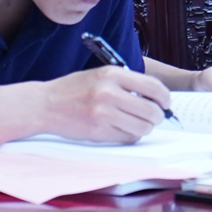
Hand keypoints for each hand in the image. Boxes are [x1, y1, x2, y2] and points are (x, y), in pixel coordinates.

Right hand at [37, 66, 173, 142]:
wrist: (45, 105)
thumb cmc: (74, 89)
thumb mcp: (101, 75)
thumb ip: (127, 83)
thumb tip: (157, 97)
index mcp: (112, 74)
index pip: (153, 86)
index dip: (165, 97)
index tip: (166, 103)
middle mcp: (109, 93)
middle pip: (151, 110)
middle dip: (158, 116)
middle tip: (155, 117)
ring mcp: (103, 114)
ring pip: (142, 127)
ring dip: (145, 127)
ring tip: (138, 123)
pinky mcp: (98, 132)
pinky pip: (128, 137)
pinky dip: (131, 135)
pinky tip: (124, 129)